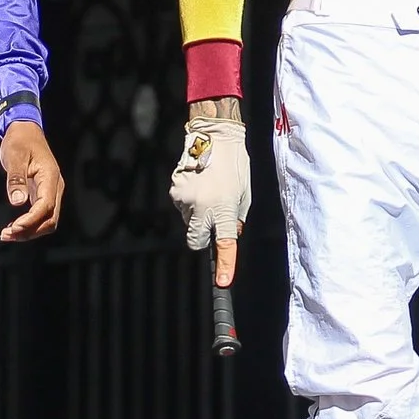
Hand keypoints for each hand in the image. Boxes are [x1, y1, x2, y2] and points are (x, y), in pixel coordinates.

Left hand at [0, 120, 64, 241]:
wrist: (26, 130)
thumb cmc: (19, 140)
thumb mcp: (14, 156)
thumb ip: (16, 178)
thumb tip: (17, 202)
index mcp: (50, 177)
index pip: (46, 206)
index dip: (31, 220)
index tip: (14, 228)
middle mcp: (55, 187)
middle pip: (50, 219)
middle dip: (30, 231)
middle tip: (6, 235)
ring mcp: (50, 191)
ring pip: (46, 220)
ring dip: (29, 231)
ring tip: (6, 234)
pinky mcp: (43, 194)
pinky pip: (40, 215)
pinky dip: (29, 225)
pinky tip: (12, 227)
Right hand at [170, 103, 251, 282]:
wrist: (214, 136)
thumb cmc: (235, 165)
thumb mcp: (244, 195)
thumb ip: (236, 218)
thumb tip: (228, 234)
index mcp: (224, 209)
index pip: (224, 244)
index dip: (224, 265)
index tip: (223, 282)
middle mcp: (202, 207)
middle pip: (195, 241)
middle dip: (203, 238)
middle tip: (212, 222)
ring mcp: (184, 199)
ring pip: (188, 221)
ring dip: (197, 214)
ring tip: (208, 191)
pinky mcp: (174, 189)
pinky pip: (181, 205)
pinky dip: (189, 201)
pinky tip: (198, 184)